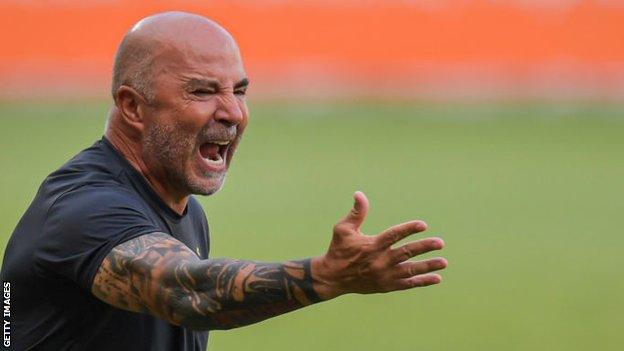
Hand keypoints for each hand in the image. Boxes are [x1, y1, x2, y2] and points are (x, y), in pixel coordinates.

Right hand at [312, 191, 446, 299]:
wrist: (332, 277)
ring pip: (410, 270)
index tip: (422, 225)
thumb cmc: (339, 249)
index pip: (393, 235)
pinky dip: (422, 281)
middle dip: (424, 248)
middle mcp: (380, 261)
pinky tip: (437, 278)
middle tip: (440, 243)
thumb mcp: (343, 229)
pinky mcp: (386, 286)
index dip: (408, 229)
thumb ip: (356, 213)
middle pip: (406, 253)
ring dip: (427, 266)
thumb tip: (359, 194)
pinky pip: (408, 284)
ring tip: (443, 262)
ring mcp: (384, 275)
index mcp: (372, 245)